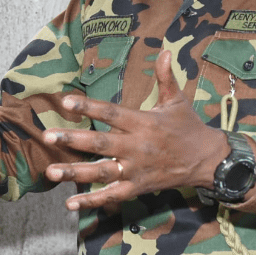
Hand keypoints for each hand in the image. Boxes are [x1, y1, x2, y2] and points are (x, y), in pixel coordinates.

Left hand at [43, 50, 229, 210]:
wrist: (208, 160)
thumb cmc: (189, 127)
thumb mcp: (177, 100)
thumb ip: (165, 77)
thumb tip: (163, 50)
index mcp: (143, 123)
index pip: (112, 113)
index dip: (89, 106)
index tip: (66, 101)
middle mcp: (137, 147)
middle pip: (101, 144)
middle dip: (73, 140)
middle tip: (48, 137)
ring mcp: (137, 170)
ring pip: (102, 172)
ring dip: (75, 172)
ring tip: (51, 171)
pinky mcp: (138, 187)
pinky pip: (113, 196)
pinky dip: (92, 202)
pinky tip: (71, 204)